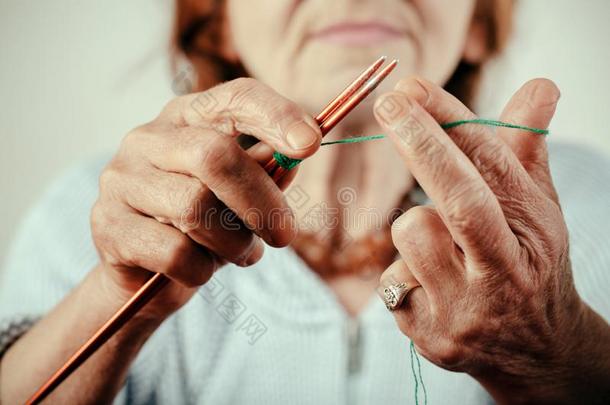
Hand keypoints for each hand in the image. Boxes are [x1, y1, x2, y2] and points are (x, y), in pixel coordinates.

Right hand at [91, 78, 320, 320]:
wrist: (145, 272)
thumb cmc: (205, 224)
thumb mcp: (242, 195)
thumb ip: (268, 172)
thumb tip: (295, 156)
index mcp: (189, 117)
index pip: (234, 98)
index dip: (275, 115)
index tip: (310, 143)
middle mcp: (149, 138)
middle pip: (214, 156)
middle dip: (261, 201)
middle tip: (285, 234)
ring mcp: (121, 178)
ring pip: (195, 207)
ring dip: (234, 243)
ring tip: (241, 253)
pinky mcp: (107, 225)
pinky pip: (173, 252)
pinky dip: (202, 270)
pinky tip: (201, 270)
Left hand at [374, 77, 608, 402]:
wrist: (535, 354)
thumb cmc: (528, 267)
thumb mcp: (535, 213)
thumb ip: (524, 153)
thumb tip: (539, 86)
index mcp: (535, 235)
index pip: (493, 165)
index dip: (450, 121)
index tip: (411, 88)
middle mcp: (506, 275)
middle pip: (460, 200)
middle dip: (421, 145)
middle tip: (388, 103)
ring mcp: (467, 312)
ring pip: (413, 236)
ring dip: (414, 227)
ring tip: (439, 248)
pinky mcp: (430, 339)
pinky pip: (391, 281)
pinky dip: (405, 275)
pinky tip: (432, 291)